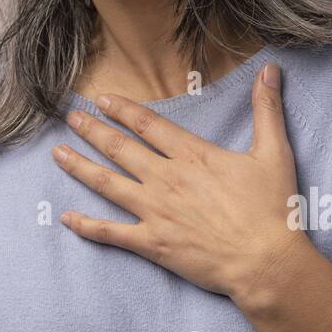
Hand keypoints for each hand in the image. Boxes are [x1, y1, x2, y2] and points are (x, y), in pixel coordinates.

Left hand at [54, 60, 311, 308]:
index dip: (123, 110)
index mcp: (191, 155)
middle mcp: (166, 179)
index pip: (148, 124)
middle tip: (71, 118)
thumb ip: (267, 109)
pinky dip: (86, 226)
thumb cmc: (271, 210)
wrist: (264, 262)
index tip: (102, 100)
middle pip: (119, 149)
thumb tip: (271, 69)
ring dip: (80, 167)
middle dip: (92, 131)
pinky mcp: (151, 243)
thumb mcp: (274, 152)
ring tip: (57, 154)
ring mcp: (154, 211)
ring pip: (106, 184)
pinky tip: (67, 218)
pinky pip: (111, 233)